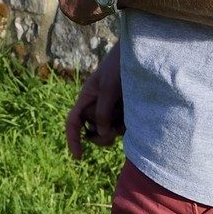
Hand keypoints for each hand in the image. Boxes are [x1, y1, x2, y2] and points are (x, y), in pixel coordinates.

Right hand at [66, 44, 123, 158]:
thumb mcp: (109, 88)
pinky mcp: (124, 109)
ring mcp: (111, 108)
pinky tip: (134, 109)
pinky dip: (128, 123)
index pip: (73, 122)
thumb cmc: (119, 66)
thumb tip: (100, 134)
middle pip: (93, 130)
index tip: (80, 156)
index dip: (73, 140)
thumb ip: (103, 111)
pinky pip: (123, 125)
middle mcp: (97, 105)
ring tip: (127, 108)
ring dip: (119, 126)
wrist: (139, 56)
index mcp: (87, 98)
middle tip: (115, 129)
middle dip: (104, 133)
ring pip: (110, 130)